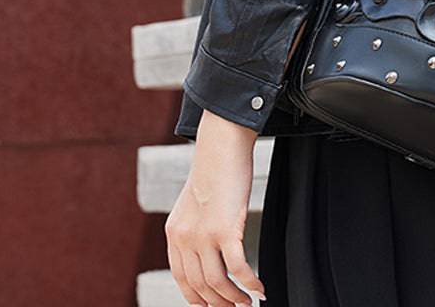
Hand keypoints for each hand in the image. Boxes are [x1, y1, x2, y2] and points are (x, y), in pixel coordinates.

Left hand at [165, 110, 267, 305]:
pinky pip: (238, 268)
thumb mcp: (195, 201)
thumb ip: (194, 226)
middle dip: (219, 304)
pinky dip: (250, 282)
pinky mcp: (225, 229)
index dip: (197, 298)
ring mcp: (204, 235)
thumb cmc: (215, 169)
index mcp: (174, 233)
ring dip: (235, 299)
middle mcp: (184, 238)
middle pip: (200, 286)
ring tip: (248, 303)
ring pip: (218, 283)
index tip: (212, 306)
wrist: (221, 144)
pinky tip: (260, 287)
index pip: (182, 279)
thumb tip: (206, 247)